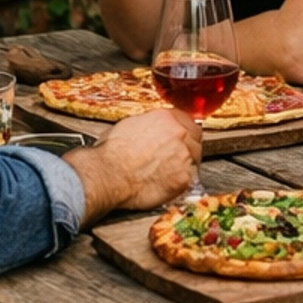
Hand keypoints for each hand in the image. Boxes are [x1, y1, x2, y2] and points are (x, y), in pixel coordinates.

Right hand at [69, 110, 198, 222]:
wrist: (108, 174)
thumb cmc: (111, 153)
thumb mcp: (129, 125)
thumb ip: (150, 125)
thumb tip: (152, 129)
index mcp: (166, 118)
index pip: (187, 120)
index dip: (183, 131)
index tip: (181, 138)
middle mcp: (179, 134)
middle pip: (195, 138)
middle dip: (187, 146)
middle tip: (175, 156)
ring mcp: (184, 156)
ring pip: (195, 159)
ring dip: (185, 164)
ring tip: (168, 172)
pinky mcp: (183, 178)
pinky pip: (189, 179)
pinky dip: (180, 182)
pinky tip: (167, 183)